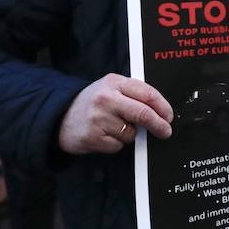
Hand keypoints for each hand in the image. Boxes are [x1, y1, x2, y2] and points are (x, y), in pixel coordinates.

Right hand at [58, 73, 172, 154]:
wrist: (59, 116)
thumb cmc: (92, 103)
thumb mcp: (110, 89)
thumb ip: (133, 94)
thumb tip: (160, 111)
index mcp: (114, 82)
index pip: (147, 93)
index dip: (163, 107)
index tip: (169, 116)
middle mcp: (106, 98)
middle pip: (143, 113)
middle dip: (159, 125)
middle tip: (165, 131)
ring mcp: (98, 118)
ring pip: (131, 133)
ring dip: (129, 135)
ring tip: (114, 127)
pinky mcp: (93, 137)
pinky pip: (118, 146)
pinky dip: (116, 144)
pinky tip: (104, 135)